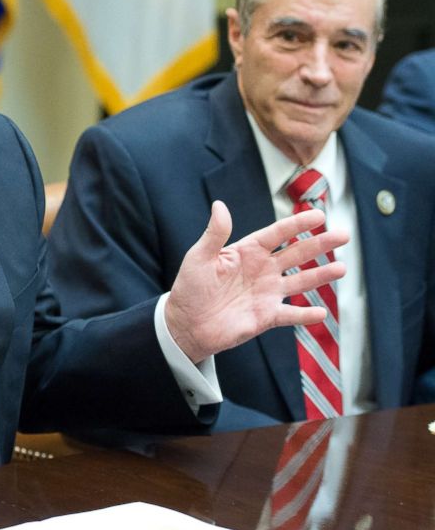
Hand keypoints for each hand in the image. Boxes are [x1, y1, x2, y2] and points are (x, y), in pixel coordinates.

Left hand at [165, 201, 347, 362]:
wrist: (186, 323)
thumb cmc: (190, 287)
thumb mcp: (199, 257)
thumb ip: (214, 233)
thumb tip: (219, 205)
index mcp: (247, 252)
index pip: (277, 234)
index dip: (298, 224)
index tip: (319, 216)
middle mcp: (262, 270)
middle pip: (297, 254)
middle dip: (320, 244)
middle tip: (343, 235)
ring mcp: (267, 293)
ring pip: (301, 282)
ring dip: (321, 276)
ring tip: (342, 268)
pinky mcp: (266, 317)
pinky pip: (291, 315)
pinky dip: (306, 315)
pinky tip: (322, 313)